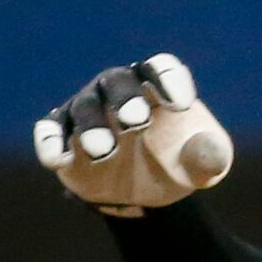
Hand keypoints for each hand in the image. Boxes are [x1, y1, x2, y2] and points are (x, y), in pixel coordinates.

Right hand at [33, 53, 233, 216]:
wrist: (146, 193)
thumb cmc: (177, 165)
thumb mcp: (202, 166)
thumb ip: (209, 157)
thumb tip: (210, 154)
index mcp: (158, 87)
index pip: (161, 68)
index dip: (169, 80)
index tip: (182, 106)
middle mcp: (119, 90)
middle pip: (117, 81)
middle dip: (126, 99)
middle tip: (136, 122)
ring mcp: (88, 109)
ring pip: (84, 107)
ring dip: (92, 127)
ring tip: (104, 151)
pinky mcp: (63, 135)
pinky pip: (50, 130)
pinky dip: (51, 142)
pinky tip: (59, 160)